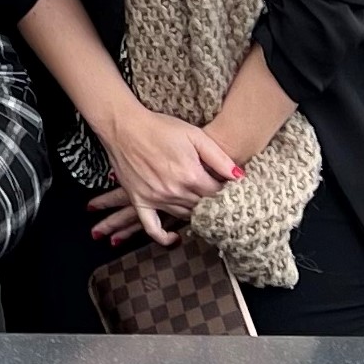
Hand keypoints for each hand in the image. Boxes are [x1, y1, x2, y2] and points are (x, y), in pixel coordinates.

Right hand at [89, 99, 240, 247]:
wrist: (124, 125)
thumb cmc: (159, 127)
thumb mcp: (194, 134)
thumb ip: (218, 157)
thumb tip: (239, 177)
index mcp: (190, 175)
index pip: (217, 194)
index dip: (226, 193)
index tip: (231, 191)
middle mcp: (174, 191)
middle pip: (203, 207)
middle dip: (212, 204)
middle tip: (219, 201)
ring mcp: (156, 198)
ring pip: (184, 215)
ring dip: (195, 213)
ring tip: (202, 209)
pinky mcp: (140, 201)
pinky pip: (152, 227)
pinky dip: (163, 236)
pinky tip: (174, 237)